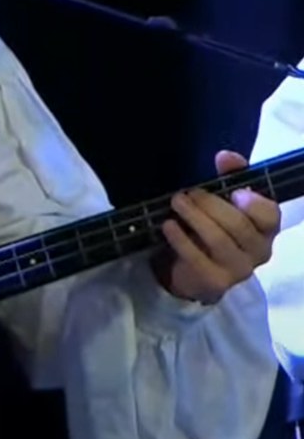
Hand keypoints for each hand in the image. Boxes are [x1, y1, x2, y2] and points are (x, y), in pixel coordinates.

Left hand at [150, 149, 280, 303]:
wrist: (194, 269)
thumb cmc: (216, 227)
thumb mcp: (224, 200)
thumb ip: (231, 176)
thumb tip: (226, 156)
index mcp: (266, 228)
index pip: (270, 215)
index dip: (254, 203)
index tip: (234, 191)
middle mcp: (260, 250)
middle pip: (238, 225)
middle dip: (210, 205)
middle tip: (187, 193)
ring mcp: (240, 269)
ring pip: (219, 240)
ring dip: (195, 217)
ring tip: (176, 202)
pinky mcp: (216, 282)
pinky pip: (197, 258)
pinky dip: (180, 239)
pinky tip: (168, 225)